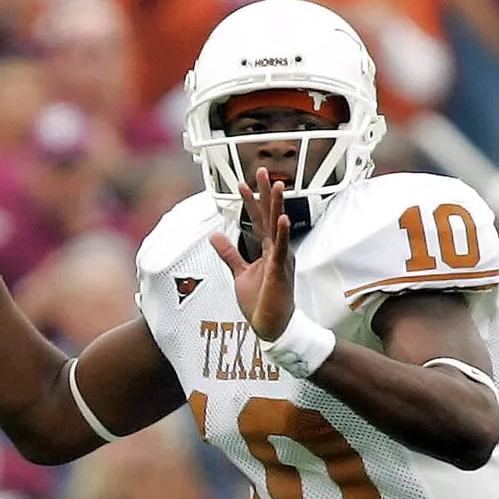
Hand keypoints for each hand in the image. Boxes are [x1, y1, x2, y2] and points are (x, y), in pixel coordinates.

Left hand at [210, 167, 294, 340]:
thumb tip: (215, 235)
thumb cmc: (261, 303)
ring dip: (277, 207)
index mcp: (269, 251)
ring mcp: (280, 261)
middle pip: (270, 217)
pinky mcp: (280, 273)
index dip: (250, 202)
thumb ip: (229, 254)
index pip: (258, 220)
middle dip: (265, 194)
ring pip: (278, 228)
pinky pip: (282, 250)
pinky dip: (283, 234)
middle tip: (261, 171)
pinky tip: (283, 219)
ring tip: (277, 185)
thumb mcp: (240, 273)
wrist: (272, 327)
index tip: (242, 183)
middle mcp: (277, 252)